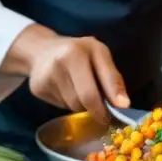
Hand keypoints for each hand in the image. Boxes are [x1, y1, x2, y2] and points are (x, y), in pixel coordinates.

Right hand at [4, 24, 128, 124]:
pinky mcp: (37, 89)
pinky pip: (60, 106)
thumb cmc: (79, 51)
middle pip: (83, 101)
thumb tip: (124, 104)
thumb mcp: (100, 55)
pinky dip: (69, 103)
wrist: (43, 48)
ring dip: (83, 105)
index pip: (92, 89)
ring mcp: (45, 78)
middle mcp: (57, 65)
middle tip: (104, 112)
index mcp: (75, 53)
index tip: (120, 111)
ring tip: (83, 90)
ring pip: (73, 106)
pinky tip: (68, 89)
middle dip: (97, 110)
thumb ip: (113, 78)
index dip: (108, 104)